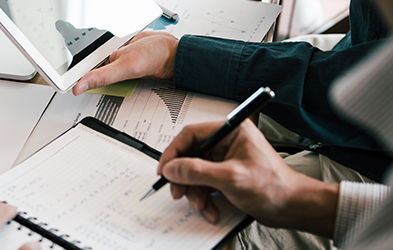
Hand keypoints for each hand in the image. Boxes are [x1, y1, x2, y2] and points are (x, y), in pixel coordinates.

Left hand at [72, 31, 177, 94]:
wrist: (169, 47)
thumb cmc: (153, 60)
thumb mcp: (125, 67)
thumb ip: (102, 76)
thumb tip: (78, 87)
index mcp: (103, 76)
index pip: (77, 78)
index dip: (63, 75)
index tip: (51, 69)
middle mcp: (104, 68)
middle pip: (82, 64)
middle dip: (74, 57)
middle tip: (63, 43)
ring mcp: (109, 56)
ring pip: (91, 52)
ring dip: (88, 46)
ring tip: (79, 35)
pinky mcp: (114, 46)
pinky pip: (101, 42)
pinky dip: (99, 39)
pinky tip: (101, 37)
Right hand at [158, 120, 338, 237]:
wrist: (292, 207)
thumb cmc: (274, 187)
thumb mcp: (230, 178)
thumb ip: (197, 171)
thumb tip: (172, 168)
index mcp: (232, 131)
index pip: (191, 134)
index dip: (174, 152)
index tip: (165, 169)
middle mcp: (227, 142)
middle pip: (190, 156)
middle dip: (185, 178)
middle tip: (179, 192)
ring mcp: (226, 159)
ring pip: (195, 173)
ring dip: (195, 192)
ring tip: (203, 205)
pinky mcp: (226, 174)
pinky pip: (204, 183)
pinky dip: (204, 198)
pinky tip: (211, 208)